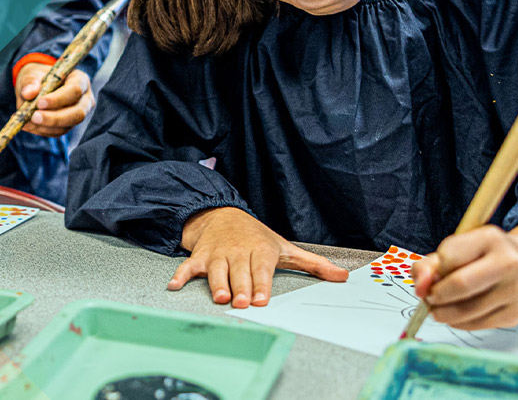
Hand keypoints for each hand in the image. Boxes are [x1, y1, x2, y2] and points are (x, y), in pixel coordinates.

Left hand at [15, 64, 92, 137]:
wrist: (37, 87)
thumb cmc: (38, 77)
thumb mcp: (32, 74)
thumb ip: (30, 82)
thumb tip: (29, 93)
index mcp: (80, 80)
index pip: (75, 90)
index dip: (58, 99)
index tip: (39, 102)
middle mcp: (85, 99)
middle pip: (78, 113)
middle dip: (55, 118)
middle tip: (34, 117)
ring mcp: (79, 114)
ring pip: (68, 126)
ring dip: (45, 126)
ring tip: (26, 121)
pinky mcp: (69, 125)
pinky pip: (58, 132)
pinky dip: (41, 130)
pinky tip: (28, 125)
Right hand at [169, 207, 349, 308]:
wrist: (222, 214)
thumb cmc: (257, 237)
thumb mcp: (285, 248)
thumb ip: (313, 264)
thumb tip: (342, 277)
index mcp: (260, 250)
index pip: (261, 269)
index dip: (261, 284)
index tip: (261, 298)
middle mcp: (238, 251)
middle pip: (239, 272)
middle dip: (240, 287)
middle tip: (240, 302)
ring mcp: (218, 253)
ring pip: (217, 270)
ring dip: (217, 283)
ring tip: (219, 297)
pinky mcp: (200, 256)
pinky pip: (188, 266)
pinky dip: (181, 275)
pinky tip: (175, 286)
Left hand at [410, 217, 517, 329]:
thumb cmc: (487, 257)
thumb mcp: (462, 248)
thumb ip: (431, 264)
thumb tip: (420, 288)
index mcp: (491, 238)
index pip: (449, 255)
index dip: (434, 269)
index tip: (432, 275)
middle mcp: (509, 263)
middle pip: (460, 285)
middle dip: (435, 295)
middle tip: (429, 298)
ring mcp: (515, 290)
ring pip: (466, 310)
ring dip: (443, 313)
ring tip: (438, 308)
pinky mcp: (516, 314)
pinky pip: (477, 324)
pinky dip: (458, 322)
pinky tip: (456, 315)